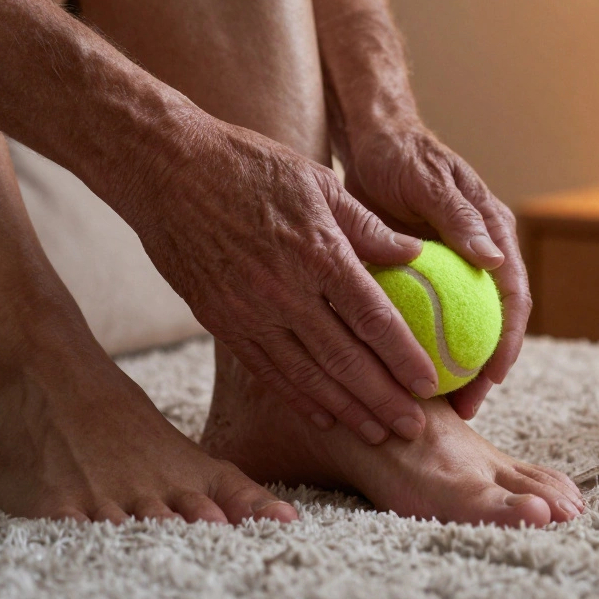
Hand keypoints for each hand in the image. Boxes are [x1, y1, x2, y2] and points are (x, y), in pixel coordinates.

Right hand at [124, 119, 438, 443]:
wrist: (168, 171)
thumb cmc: (251, 166)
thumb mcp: (319, 181)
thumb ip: (367, 226)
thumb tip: (415, 253)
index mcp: (318, 253)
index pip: (373, 318)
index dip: (404, 357)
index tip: (430, 382)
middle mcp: (285, 292)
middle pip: (345, 360)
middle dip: (384, 400)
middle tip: (414, 428)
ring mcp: (249, 312)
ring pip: (307, 376)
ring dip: (346, 410)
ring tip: (378, 433)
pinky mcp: (222, 322)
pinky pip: (267, 370)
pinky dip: (299, 398)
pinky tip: (325, 415)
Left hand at [339, 119, 530, 419]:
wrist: (374, 140)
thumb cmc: (403, 156)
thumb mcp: (429, 183)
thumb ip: (461, 219)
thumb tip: (494, 260)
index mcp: (495, 234)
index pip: (513, 297)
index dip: (508, 341)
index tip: (493, 377)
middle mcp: (482, 255)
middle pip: (494, 324)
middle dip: (485, 370)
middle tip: (466, 408)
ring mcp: (456, 267)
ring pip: (463, 327)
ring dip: (456, 367)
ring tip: (439, 407)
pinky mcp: (429, 274)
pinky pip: (432, 318)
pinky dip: (425, 346)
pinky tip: (403, 375)